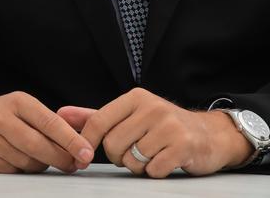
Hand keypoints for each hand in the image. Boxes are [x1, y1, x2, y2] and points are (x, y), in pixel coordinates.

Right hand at [0, 92, 94, 173]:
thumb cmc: (2, 115)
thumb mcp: (24, 108)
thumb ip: (49, 122)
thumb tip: (77, 143)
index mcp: (17, 101)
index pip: (49, 122)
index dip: (70, 140)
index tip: (86, 151)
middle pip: (37, 145)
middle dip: (60, 158)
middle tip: (73, 164)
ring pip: (25, 162)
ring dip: (40, 165)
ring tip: (42, 158)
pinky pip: (10, 171)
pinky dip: (22, 170)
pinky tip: (22, 161)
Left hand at [65, 88, 252, 177]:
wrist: (209, 135)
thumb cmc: (164, 126)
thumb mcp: (129, 116)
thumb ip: (94, 117)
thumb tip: (60, 115)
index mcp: (136, 97)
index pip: (98, 122)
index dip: (88, 143)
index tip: (87, 155)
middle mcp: (152, 107)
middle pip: (113, 145)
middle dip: (119, 157)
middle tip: (133, 153)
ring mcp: (169, 125)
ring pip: (132, 160)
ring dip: (138, 166)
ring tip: (152, 155)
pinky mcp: (183, 145)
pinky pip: (152, 170)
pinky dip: (155, 172)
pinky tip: (165, 161)